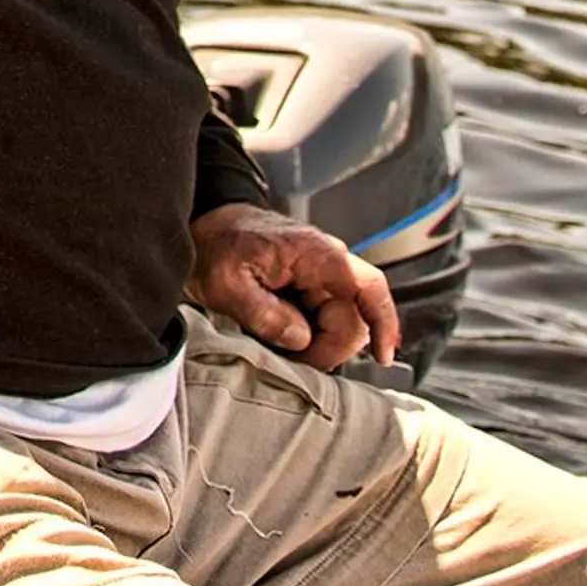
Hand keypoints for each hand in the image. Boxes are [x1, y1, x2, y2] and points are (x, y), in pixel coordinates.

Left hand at [187, 202, 401, 370]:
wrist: (201, 227)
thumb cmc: (213, 244)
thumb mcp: (226, 283)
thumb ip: (264, 314)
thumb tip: (301, 339)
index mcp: (315, 254)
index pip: (369, 289)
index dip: (384, 325)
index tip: (383, 358)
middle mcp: (326, 263)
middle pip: (351, 320)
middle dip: (325, 348)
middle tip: (288, 357)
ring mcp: (320, 275)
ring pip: (336, 325)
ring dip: (313, 343)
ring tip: (272, 337)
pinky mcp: (310, 287)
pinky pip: (320, 321)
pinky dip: (306, 336)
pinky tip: (277, 333)